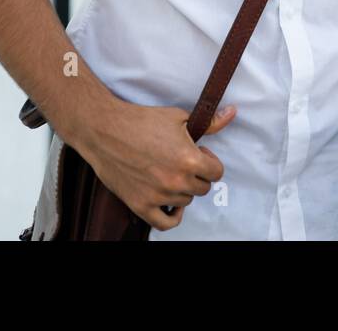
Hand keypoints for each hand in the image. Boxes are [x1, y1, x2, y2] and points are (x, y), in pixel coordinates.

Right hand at [73, 98, 235, 230]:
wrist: (105, 130)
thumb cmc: (141, 120)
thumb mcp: (179, 117)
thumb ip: (210, 122)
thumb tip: (232, 113)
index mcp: (189, 160)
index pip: (216, 173)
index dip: (209, 161)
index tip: (198, 153)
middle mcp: (176, 181)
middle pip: (203, 188)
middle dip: (197, 175)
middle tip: (182, 161)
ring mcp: (158, 196)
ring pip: (185, 202)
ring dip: (182, 190)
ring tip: (169, 173)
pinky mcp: (140, 205)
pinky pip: (165, 223)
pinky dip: (172, 216)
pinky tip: (170, 203)